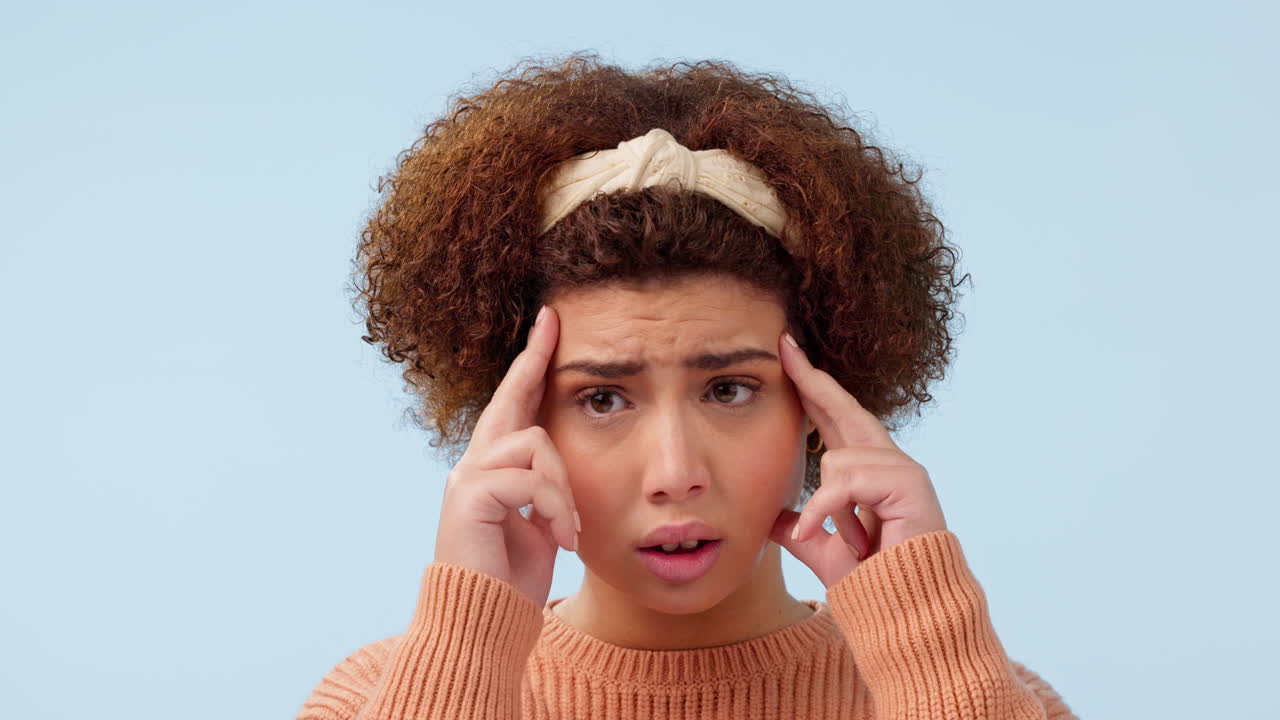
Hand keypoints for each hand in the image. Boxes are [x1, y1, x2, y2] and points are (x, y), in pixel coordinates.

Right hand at [433, 305, 578, 606]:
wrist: (484, 622)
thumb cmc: (512, 581)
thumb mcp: (541, 526)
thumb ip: (546, 491)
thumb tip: (561, 469)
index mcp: (494, 470)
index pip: (514, 407)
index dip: (530, 366)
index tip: (549, 325)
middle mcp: (474, 465)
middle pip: (509, 399)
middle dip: (533, 358)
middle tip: (552, 322)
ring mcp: (468, 478)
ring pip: (534, 442)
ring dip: (563, 488)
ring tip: (568, 529)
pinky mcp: (470, 496)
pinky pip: (529, 479)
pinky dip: (554, 508)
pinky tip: (559, 539)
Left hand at [768, 332, 946, 587]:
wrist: (904, 611)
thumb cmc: (870, 580)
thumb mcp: (820, 547)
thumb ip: (798, 526)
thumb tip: (770, 516)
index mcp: (865, 472)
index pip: (833, 420)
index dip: (810, 388)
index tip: (786, 354)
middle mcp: (886, 462)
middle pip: (845, 409)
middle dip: (812, 379)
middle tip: (784, 345)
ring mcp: (902, 469)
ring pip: (837, 458)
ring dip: (826, 504)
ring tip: (843, 538)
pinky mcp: (910, 483)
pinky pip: (848, 480)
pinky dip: (830, 510)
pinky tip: (831, 534)